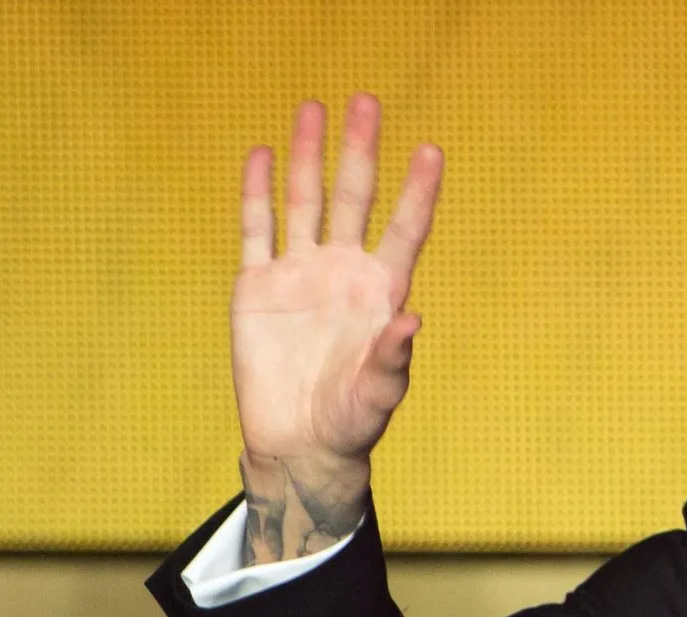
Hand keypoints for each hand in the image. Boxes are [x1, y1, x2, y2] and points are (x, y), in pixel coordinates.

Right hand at [231, 94, 441, 562]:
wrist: (299, 443)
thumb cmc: (351, 422)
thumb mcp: (379, 395)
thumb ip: (394, 360)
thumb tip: (411, 324)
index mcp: (381, 292)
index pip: (404, 229)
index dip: (417, 191)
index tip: (430, 151)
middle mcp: (343, 272)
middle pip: (354, 197)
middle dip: (359, 150)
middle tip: (365, 102)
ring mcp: (299, 274)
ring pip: (304, 201)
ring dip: (307, 157)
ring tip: (312, 108)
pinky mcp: (257, 288)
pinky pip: (257, 230)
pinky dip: (257, 194)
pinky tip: (261, 154)